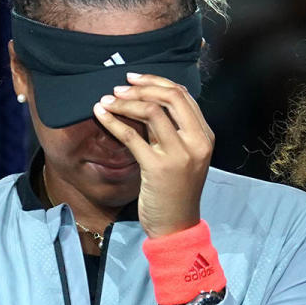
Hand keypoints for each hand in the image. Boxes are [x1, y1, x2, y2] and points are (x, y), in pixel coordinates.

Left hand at [93, 72, 213, 237]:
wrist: (176, 225)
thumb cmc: (176, 191)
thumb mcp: (182, 156)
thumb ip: (171, 130)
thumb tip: (144, 101)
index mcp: (204, 136)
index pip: (183, 95)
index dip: (157, 81)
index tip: (135, 79)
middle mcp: (196, 142)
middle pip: (170, 97)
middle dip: (142, 86)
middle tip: (119, 87)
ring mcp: (179, 155)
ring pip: (151, 111)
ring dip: (125, 101)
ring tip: (107, 100)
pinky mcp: (158, 168)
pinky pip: (131, 135)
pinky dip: (113, 120)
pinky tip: (100, 114)